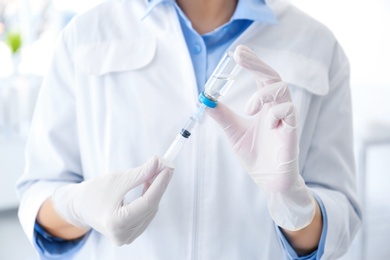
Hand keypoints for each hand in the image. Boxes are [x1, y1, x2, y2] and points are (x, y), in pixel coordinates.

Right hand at [52, 156, 173, 244]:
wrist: (80, 206)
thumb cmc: (95, 192)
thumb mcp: (117, 180)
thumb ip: (140, 173)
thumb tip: (159, 163)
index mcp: (116, 223)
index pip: (147, 202)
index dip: (160, 184)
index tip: (169, 168)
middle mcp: (123, 235)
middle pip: (150, 206)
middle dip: (158, 185)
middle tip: (164, 166)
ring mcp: (127, 238)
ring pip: (151, 210)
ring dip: (154, 191)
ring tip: (152, 174)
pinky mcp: (130, 235)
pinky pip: (147, 214)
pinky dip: (149, 199)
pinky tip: (148, 187)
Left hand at [207, 45, 314, 229]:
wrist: (269, 181)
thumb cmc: (255, 156)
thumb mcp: (234, 133)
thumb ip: (222, 116)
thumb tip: (204, 99)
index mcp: (264, 107)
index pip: (261, 78)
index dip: (252, 63)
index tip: (238, 51)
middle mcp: (276, 109)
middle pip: (273, 78)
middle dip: (257, 64)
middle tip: (241, 54)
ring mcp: (285, 119)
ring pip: (283, 91)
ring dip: (264, 93)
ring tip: (248, 108)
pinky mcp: (291, 132)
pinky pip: (289, 112)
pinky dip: (276, 112)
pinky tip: (266, 121)